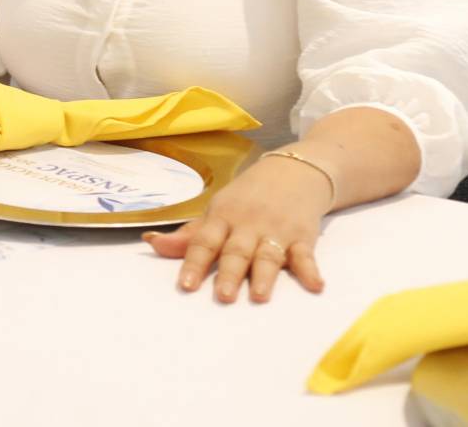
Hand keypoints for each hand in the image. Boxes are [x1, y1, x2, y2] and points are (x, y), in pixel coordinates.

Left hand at [144, 154, 333, 302]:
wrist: (293, 171)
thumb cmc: (247, 197)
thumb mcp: (217, 210)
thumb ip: (189, 235)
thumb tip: (151, 243)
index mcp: (222, 217)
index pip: (204, 241)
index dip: (193, 263)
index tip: (185, 285)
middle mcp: (248, 224)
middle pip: (236, 251)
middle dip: (228, 273)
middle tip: (222, 296)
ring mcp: (276, 230)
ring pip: (268, 254)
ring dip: (264, 275)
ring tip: (258, 296)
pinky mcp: (303, 235)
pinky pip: (306, 254)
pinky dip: (311, 270)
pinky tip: (315, 285)